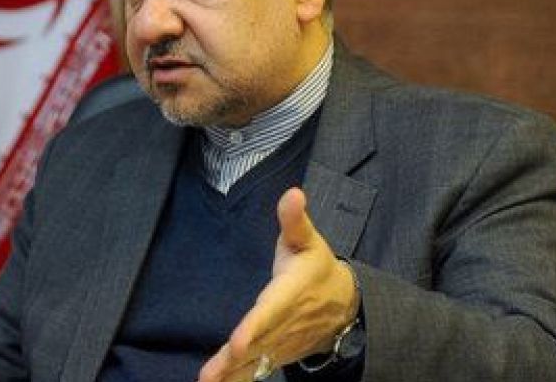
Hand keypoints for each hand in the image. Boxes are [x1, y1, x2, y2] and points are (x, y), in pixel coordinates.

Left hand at [197, 187, 358, 381]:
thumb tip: (293, 192)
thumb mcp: (308, 240)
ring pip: (255, 361)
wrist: (344, 304)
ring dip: (231, 374)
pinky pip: (256, 369)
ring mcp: (281, 342)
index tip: (238, 342)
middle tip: (211, 374)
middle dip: (235, 359)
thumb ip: (294, 220)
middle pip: (258, 343)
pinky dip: (238, 379)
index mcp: (291, 292)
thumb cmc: (316, 267)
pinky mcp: (276, 353)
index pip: (270, 311)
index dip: (254, 327)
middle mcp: (285, 322)